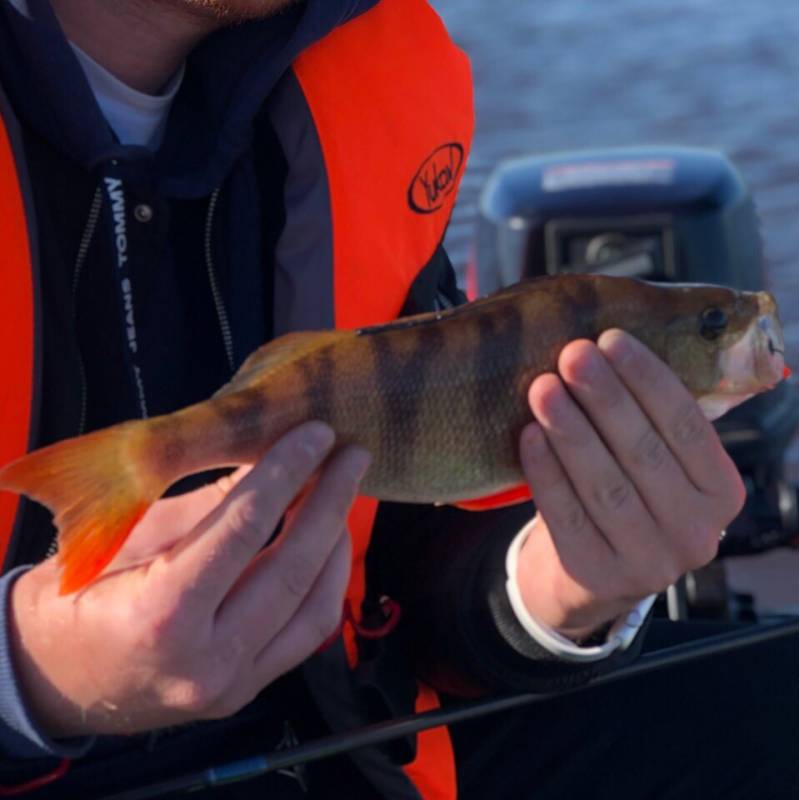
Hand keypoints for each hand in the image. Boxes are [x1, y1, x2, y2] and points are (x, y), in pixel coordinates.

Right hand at [9, 422, 369, 737]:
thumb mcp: (129, 536)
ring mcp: (231, 686)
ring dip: (336, 542)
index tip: (316, 434)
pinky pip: (307, 633)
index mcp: (160, 615)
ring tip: (342, 493)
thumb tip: (268, 458)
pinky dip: (326, 581)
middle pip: (292, 570)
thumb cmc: (75, 597)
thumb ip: (207, 503)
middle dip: (330, 502)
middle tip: (351, 455)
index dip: (286, 473)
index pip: (244, 529)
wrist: (53, 678)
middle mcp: (204, 661)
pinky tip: (328, 543)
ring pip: (314, 607)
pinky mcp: (247, 691)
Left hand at [515, 330, 744, 640]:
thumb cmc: (623, 498)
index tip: (611, 339)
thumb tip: (604, 348)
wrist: (590, 577)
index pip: (687, 426)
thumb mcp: (654, 467)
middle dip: (605, 397)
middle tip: (571, 355)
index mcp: (720, 492)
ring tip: (542, 388)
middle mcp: (695, 532)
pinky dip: (546, 472)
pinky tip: (529, 435)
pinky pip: (567, 516)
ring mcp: (650, 561)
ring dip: (571, 430)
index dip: (649, 380)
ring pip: (604, 485)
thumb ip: (646, 422)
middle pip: (644, 452)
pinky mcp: (599, 577)